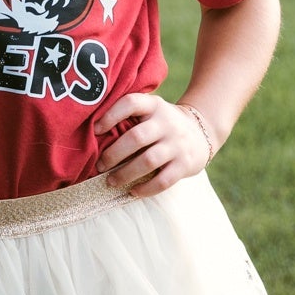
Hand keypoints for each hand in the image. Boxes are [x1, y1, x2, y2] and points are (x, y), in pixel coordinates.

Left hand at [93, 93, 209, 196]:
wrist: (202, 131)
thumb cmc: (162, 123)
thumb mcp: (151, 111)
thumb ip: (129, 117)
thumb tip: (92, 136)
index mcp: (154, 106)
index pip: (131, 103)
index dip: (111, 115)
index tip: (95, 130)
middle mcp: (166, 123)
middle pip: (136, 138)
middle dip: (113, 154)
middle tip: (99, 165)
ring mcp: (177, 144)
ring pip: (148, 161)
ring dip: (125, 174)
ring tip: (111, 181)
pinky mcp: (185, 164)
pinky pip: (164, 180)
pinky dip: (146, 188)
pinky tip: (133, 191)